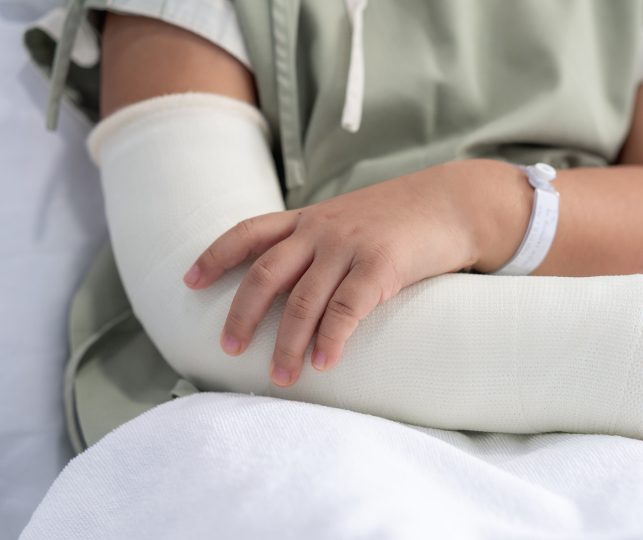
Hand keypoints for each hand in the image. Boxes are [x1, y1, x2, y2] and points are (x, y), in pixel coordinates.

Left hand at [183, 160, 530, 386]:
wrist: (452, 202)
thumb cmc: (400, 217)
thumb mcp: (349, 218)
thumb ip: (319, 243)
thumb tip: (292, 285)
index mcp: (309, 219)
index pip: (248, 232)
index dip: (215, 256)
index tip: (190, 281)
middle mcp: (321, 230)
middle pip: (265, 274)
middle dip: (242, 315)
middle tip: (228, 350)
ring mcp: (350, 246)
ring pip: (303, 300)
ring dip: (286, 344)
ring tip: (281, 377)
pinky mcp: (382, 265)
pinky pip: (347, 309)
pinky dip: (331, 339)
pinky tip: (324, 362)